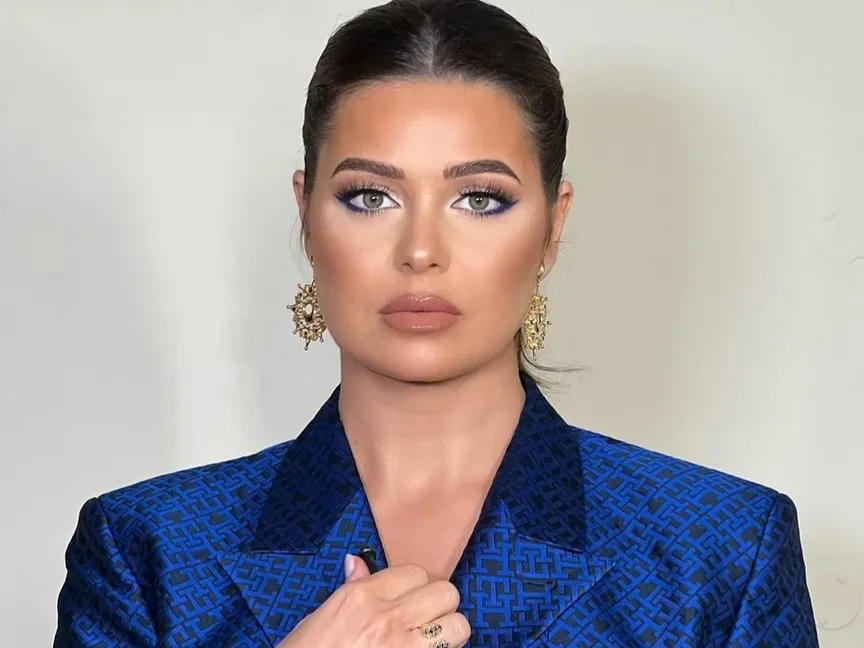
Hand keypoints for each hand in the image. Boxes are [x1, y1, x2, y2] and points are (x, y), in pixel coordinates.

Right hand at [277, 553, 470, 647]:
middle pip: (445, 592)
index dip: (417, 584)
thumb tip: (358, 563)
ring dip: (450, 632)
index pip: (415, 572)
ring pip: (458, 625)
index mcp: (361, 598)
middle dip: (439, 604)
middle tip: (425, 617)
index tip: (411, 596)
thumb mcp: (318, 619)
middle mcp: (388, 619)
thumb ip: (349, 589)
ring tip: (433, 640)